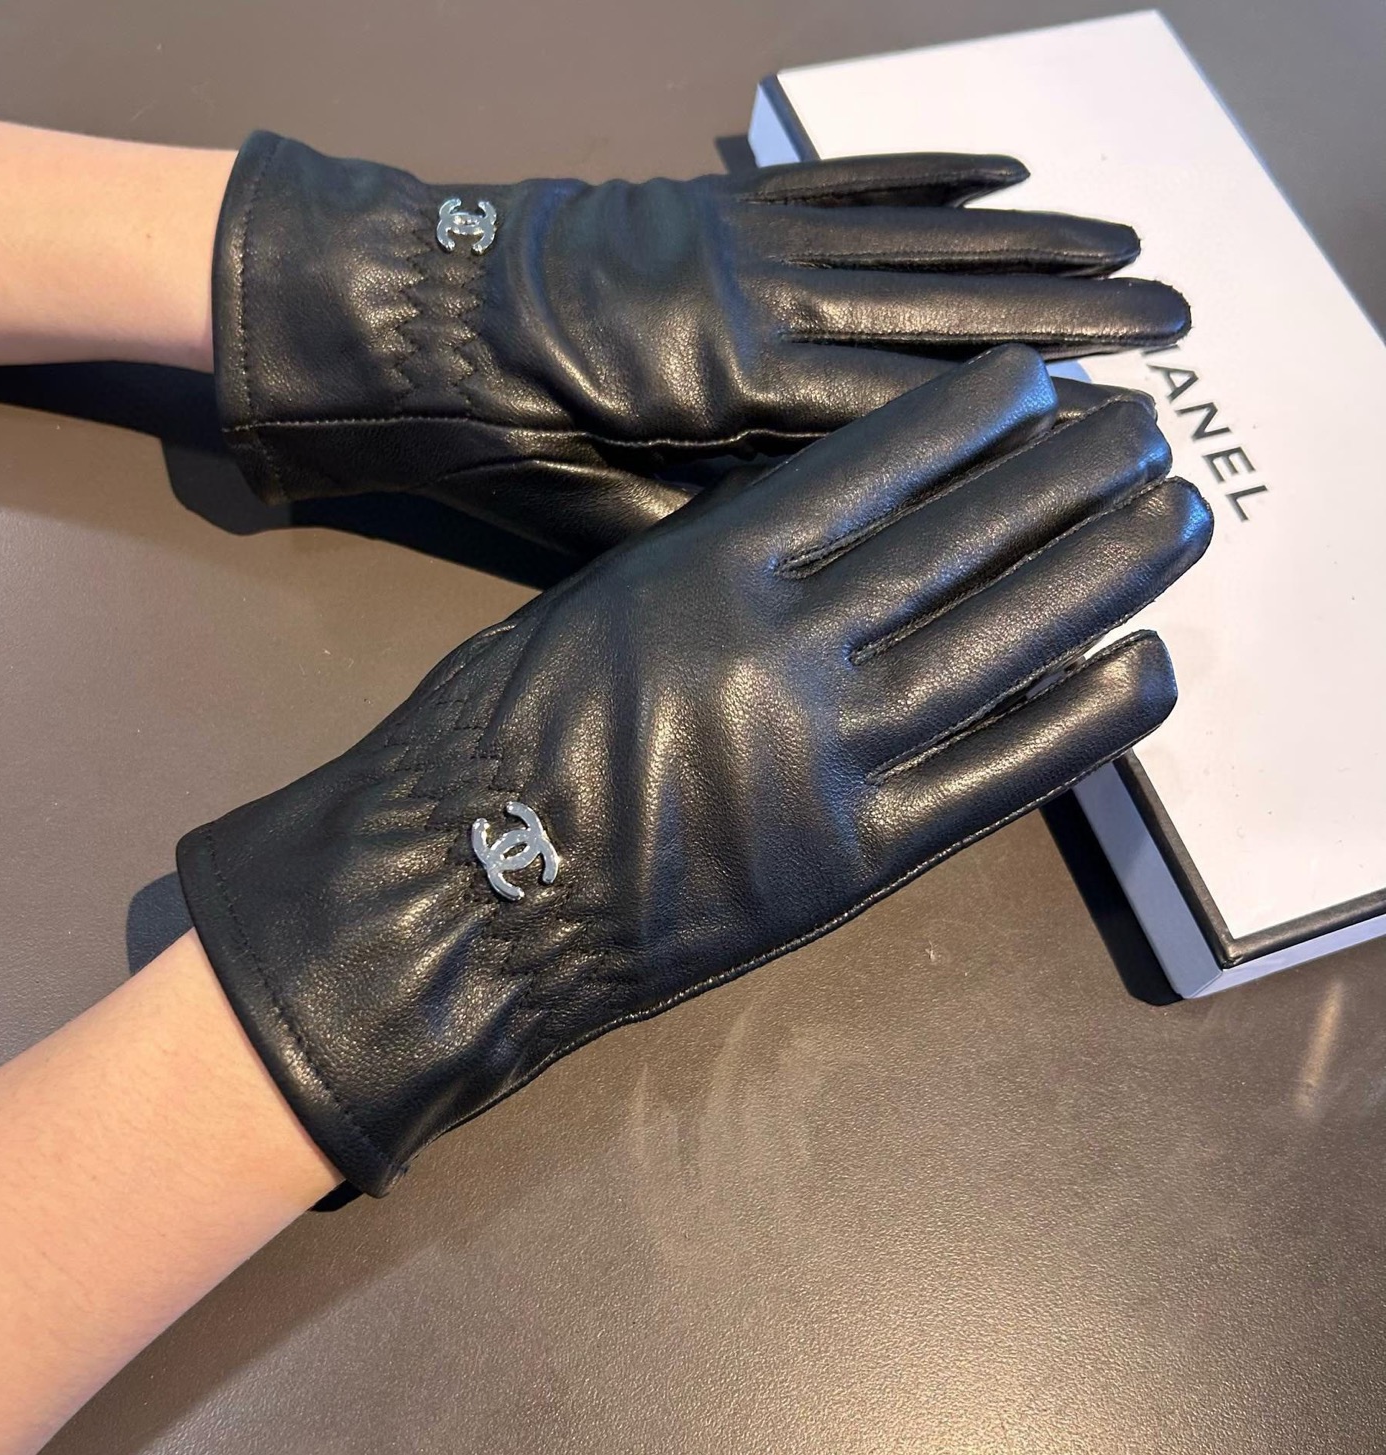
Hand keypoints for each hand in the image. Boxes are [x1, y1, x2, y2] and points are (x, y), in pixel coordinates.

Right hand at [178, 347, 1210, 1195]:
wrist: (463, 892)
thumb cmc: (494, 736)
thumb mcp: (600, 602)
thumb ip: (717, 562)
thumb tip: (827, 531)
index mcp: (715, 563)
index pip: (879, 465)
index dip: (974, 418)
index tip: (1036, 383)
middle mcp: (793, 639)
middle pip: (966, 536)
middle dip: (1068, 474)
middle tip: (1144, 432)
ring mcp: (837, 751)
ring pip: (1006, 639)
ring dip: (1102, 571)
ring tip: (1171, 519)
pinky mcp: (860, 856)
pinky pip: (1000, 776)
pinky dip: (1086, 722)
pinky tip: (1151, 669)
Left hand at [213, 132, 1188, 555]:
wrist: (407, 319)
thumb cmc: (497, 436)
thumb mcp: (599, 517)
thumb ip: (718, 524)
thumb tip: (826, 537)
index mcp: (732, 392)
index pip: (903, 408)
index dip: (1014, 422)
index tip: (1109, 428)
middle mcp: (760, 298)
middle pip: (939, 308)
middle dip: (1063, 317)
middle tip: (1170, 321)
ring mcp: (745, 234)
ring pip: (912, 235)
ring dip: (1024, 241)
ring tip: (1123, 245)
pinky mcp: (722, 199)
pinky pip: (844, 179)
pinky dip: (926, 173)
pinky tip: (1003, 172)